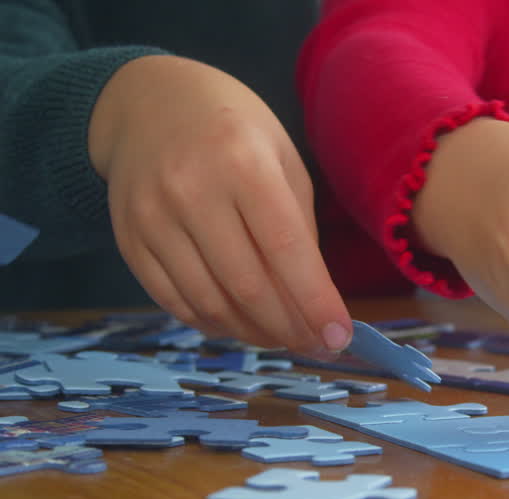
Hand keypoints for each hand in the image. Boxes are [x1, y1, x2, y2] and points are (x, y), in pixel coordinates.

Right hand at [89, 56, 350, 355]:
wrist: (149, 102)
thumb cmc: (235, 132)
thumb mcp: (283, 162)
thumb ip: (300, 230)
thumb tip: (315, 303)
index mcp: (243, 164)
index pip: (285, 249)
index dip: (314, 302)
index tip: (338, 337)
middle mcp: (191, 190)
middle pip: (246, 285)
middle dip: (288, 328)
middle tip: (315, 345)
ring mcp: (152, 217)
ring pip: (208, 302)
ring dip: (252, 333)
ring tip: (282, 337)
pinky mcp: (128, 238)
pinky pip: (173, 300)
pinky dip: (212, 323)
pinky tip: (239, 323)